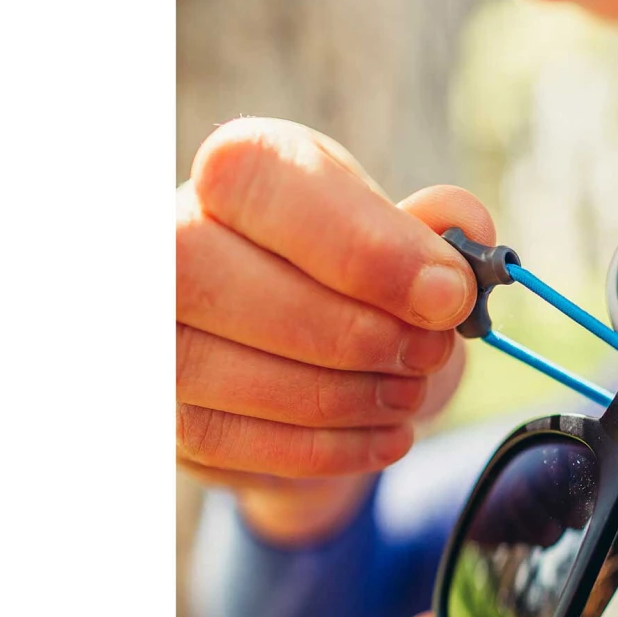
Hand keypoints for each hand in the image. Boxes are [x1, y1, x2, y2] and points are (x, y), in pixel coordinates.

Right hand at [177, 118, 487, 540]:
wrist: (310, 363)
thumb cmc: (355, 284)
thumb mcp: (403, 240)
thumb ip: (437, 225)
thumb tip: (463, 225)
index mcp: (236, 169)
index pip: (263, 183)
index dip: (366, 246)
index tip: (448, 294)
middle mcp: (167, 238)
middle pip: (237, 285)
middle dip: (359, 333)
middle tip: (430, 352)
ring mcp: (154, 334)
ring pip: (245, 374)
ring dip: (352, 396)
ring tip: (408, 392)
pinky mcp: (165, 417)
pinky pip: (245, 443)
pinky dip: (335, 447)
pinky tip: (387, 434)